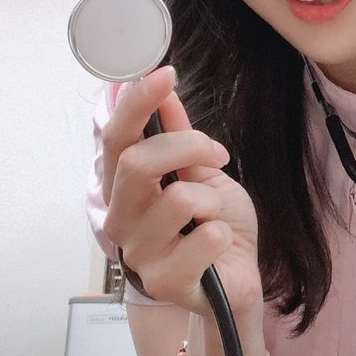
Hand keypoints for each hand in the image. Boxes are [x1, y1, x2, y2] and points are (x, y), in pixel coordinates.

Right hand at [101, 66, 262, 321]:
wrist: (239, 281)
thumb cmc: (217, 227)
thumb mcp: (204, 173)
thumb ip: (180, 137)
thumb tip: (165, 90)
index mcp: (125, 188)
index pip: (116, 139)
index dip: (136, 104)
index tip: (164, 74)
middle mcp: (121, 218)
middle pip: (138, 163)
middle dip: (188, 147)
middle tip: (217, 156)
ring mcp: (138, 253)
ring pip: (178, 200)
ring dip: (211, 201)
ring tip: (213, 218)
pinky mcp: (163, 281)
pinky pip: (204, 237)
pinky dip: (222, 234)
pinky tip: (218, 247)